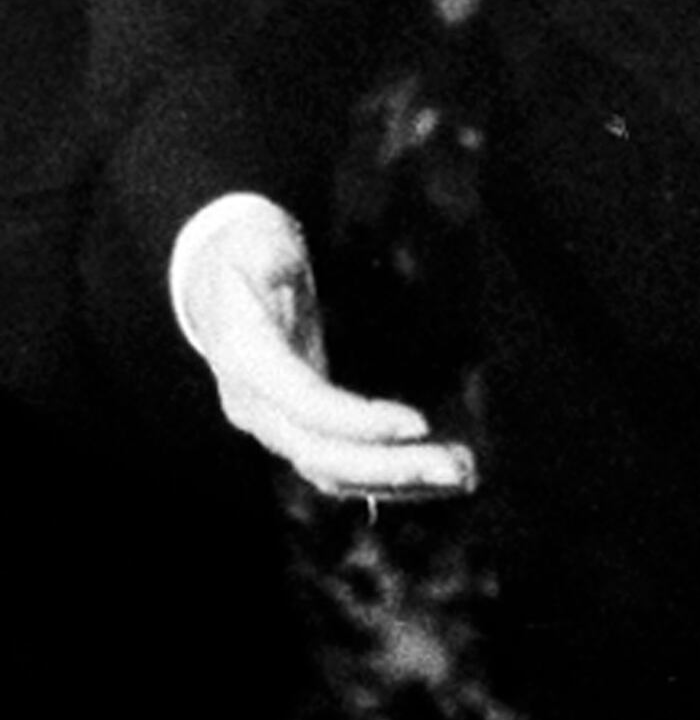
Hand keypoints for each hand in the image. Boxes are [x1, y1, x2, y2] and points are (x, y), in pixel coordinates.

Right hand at [175, 197, 476, 501]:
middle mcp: (255, 405)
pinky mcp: (298, 427)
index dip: (360, 420)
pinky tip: (437, 474)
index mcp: (247, 360)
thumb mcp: (254, 240)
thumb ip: (265, 255)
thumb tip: (273, 265)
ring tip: (462, 474)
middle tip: (457, 466)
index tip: (419, 423)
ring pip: (332, 471)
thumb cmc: (247, 253)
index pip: (306, 405)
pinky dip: (386, 477)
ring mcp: (274, 423)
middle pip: (322, 454)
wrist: (217, 282)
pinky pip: (339, 467)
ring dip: (397, 480)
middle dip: (390, 466)